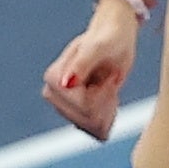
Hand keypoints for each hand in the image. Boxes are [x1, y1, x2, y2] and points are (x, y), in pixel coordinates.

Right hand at [43, 9, 135, 138]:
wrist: (115, 38)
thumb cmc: (108, 38)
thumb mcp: (97, 48)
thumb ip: (81, 64)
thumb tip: (64, 84)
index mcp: (54, 78)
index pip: (83, 106)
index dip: (103, 94)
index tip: (111, 75)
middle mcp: (53, 93)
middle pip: (86, 118)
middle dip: (105, 101)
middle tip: (110, 79)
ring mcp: (63, 105)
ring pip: (90, 125)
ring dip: (107, 107)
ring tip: (108, 85)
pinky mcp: (74, 112)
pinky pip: (93, 128)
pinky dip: (107, 115)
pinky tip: (109, 98)